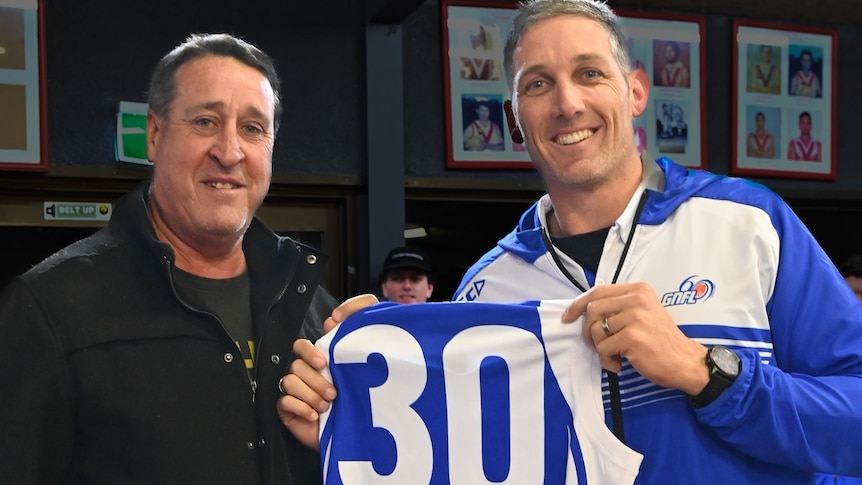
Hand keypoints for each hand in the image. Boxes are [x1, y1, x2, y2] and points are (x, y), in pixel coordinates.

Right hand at [277, 293, 378, 449]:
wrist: (359, 430)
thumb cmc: (360, 394)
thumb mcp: (364, 356)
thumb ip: (356, 321)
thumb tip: (334, 317)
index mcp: (318, 360)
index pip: (301, 346)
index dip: (309, 352)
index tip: (323, 362)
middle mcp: (305, 373)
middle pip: (296, 365)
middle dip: (315, 380)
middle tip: (333, 393)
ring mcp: (295, 391)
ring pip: (289, 382)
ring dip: (310, 395)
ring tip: (327, 406)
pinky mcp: (289, 410)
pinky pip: (284, 402)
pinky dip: (301, 408)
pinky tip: (315, 415)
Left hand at [562, 282, 708, 394]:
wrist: (685, 361)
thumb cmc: (661, 341)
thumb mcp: (643, 313)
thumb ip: (619, 307)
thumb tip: (584, 311)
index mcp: (638, 290)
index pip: (597, 291)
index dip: (578, 304)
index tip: (568, 317)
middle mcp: (636, 300)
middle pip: (592, 310)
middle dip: (588, 331)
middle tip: (599, 345)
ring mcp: (635, 318)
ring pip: (596, 331)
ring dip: (600, 349)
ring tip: (615, 356)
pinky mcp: (632, 338)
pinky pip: (603, 348)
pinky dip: (607, 361)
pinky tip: (620, 364)